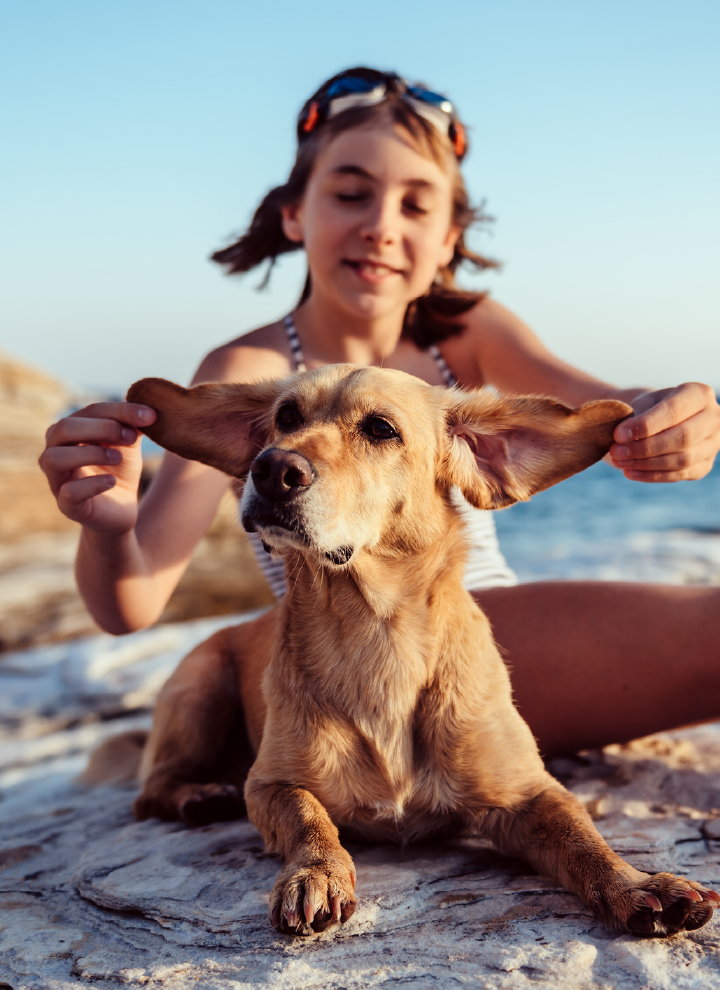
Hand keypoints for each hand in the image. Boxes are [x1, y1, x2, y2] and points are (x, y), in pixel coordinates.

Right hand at [39, 401, 156, 533]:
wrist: (120, 510)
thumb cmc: (119, 471)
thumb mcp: (128, 445)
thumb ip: (132, 426)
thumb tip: (147, 411)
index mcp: (70, 432)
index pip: (89, 411)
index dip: (120, 411)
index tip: (150, 416)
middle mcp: (55, 451)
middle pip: (64, 428)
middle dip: (101, 428)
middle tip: (130, 437)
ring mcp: (57, 479)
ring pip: (55, 458)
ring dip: (90, 453)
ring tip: (118, 458)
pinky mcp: (66, 505)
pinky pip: (68, 492)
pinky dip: (92, 484)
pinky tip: (112, 481)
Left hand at [609, 383, 719, 481]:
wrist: (659, 421)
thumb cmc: (649, 409)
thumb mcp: (642, 404)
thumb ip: (636, 418)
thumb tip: (623, 439)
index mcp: (699, 394)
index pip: (674, 411)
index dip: (645, 425)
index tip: (618, 434)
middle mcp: (714, 418)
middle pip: (683, 438)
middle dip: (645, 447)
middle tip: (616, 451)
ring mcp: (713, 444)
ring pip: (682, 460)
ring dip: (647, 464)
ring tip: (619, 462)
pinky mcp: (704, 465)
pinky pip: (680, 475)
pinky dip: (652, 475)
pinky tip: (630, 472)